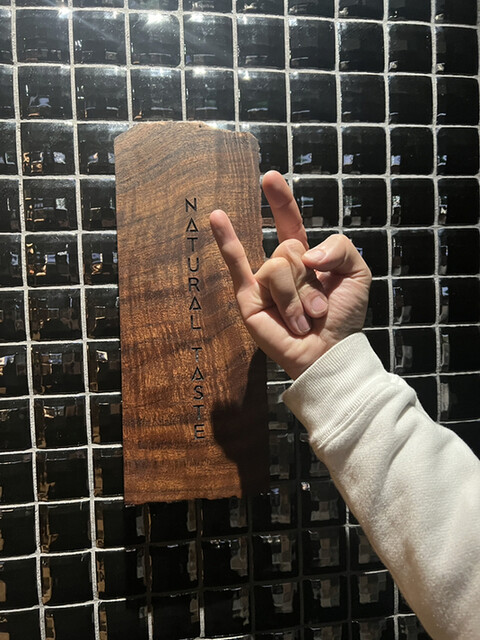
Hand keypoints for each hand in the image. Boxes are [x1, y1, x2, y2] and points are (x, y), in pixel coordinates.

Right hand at [210, 171, 371, 379]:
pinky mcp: (248, 299)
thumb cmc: (344, 316)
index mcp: (305, 259)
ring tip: (304, 321)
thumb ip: (341, 248)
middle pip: (289, 248)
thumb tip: (307, 253)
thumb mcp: (357, 273)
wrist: (330, 352)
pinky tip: (217, 218)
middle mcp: (281, 267)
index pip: (288, 222)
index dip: (280, 201)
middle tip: (319, 309)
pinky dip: (227, 242)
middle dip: (310, 280)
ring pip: (277, 268)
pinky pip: (238, 266)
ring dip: (297, 298)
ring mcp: (262, 282)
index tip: (269, 178)